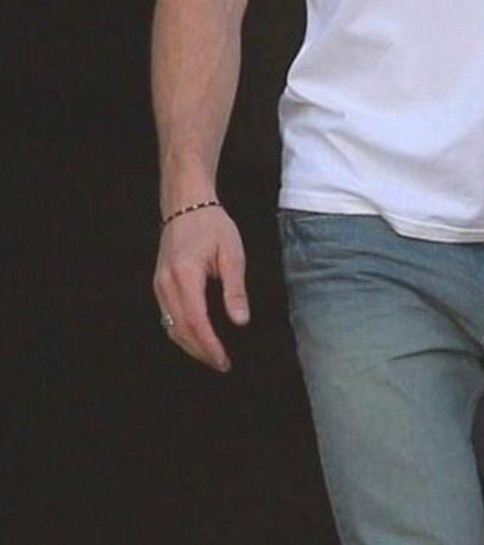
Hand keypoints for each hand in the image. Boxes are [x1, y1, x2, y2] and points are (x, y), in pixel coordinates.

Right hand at [153, 206, 249, 371]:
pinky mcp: (158, 283)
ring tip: (212, 355)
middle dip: (201, 351)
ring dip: (190, 345)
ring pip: (170, 326)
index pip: (196, 322)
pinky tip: (197, 337)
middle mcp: (166, 283)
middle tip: (221, 364)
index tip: (224, 361)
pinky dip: (181, 331)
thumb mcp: (232, 253)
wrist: (186, 204)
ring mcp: (159, 284)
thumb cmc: (212, 225)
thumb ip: (235, 289)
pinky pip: (167, 316)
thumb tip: (240, 321)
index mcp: (185, 275)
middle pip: (180, 330)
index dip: (210, 345)